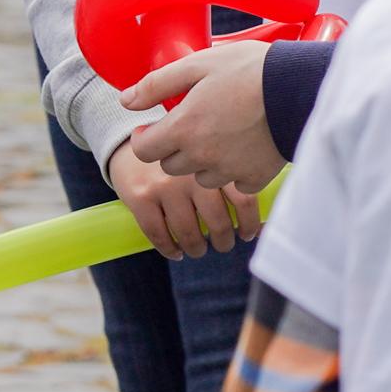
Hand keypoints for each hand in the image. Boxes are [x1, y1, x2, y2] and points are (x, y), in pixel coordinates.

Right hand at [107, 139, 259, 262]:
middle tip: (223, 244)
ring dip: (197, 249)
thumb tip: (258, 224)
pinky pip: (159, 235)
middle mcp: (191, 172)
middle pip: (218, 222)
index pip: (244, 199)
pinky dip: (169, 250)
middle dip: (223, 241)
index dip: (249, 223)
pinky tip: (176, 252)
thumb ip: (228, 178)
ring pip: (189, 233)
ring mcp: (164, 185)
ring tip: (198, 249)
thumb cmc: (180, 152)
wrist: (132, 139)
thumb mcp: (207, 154)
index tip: (247, 233)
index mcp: (215, 159)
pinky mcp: (140, 197)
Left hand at [120, 40, 284, 195]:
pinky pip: (234, 183)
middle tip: (192, 124)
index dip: (144, 138)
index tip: (152, 129)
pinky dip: (235, 170)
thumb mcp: (198, 64)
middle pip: (171, 165)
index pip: (144, 150)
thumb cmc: (249, 70)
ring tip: (222, 134)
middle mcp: (202, 156)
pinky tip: (245, 147)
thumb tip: (126, 100)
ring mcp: (228, 171)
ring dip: (204, 161)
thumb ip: (157, 84)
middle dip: (175, 147)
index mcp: (183, 128)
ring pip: (201, 177)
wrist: (300, 88)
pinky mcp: (254, 178)